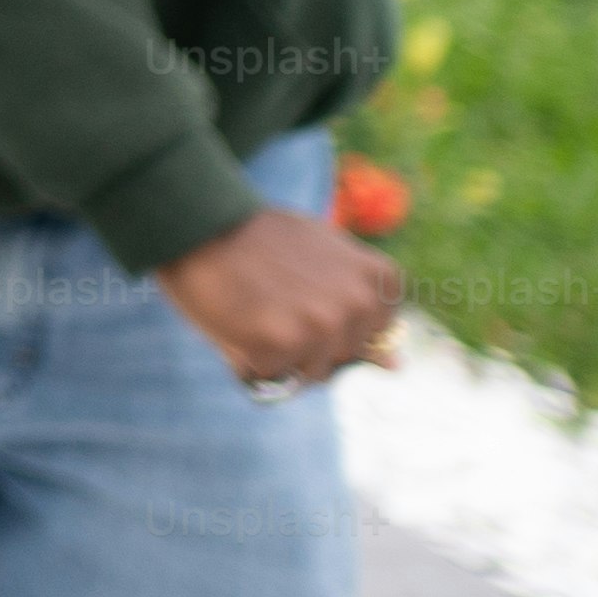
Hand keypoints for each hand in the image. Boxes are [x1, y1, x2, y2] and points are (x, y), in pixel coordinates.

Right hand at [153, 206, 403, 389]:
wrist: (200, 219)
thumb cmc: (262, 241)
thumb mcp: (326, 262)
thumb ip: (362, 309)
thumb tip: (397, 367)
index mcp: (380, 281)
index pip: (372, 337)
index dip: (334, 322)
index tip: (307, 293)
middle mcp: (360, 305)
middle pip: (341, 358)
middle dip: (309, 343)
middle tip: (275, 299)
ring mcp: (322, 327)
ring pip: (308, 373)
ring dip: (279, 354)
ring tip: (255, 308)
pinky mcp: (281, 345)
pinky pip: (270, 376)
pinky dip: (248, 357)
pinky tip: (236, 319)